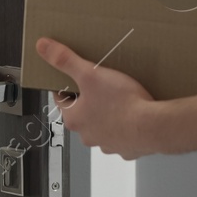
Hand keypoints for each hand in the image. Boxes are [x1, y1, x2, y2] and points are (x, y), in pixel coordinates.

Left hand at [34, 36, 162, 158]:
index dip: (68, 85)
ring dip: (107, 114)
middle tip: (102, 84)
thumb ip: (66, 60)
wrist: (153, 126)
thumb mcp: (90, 74)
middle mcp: (87, 136)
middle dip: (90, 99)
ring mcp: (108, 144)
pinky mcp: (127, 148)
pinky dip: (126, 125)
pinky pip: (123, 135)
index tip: (77, 76)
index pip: (62, 99)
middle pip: (83, 112)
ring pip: (102, 125)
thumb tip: (43, 47)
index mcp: (74, 119)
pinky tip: (134, 113)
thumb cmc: (122, 104)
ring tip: (120, 97)